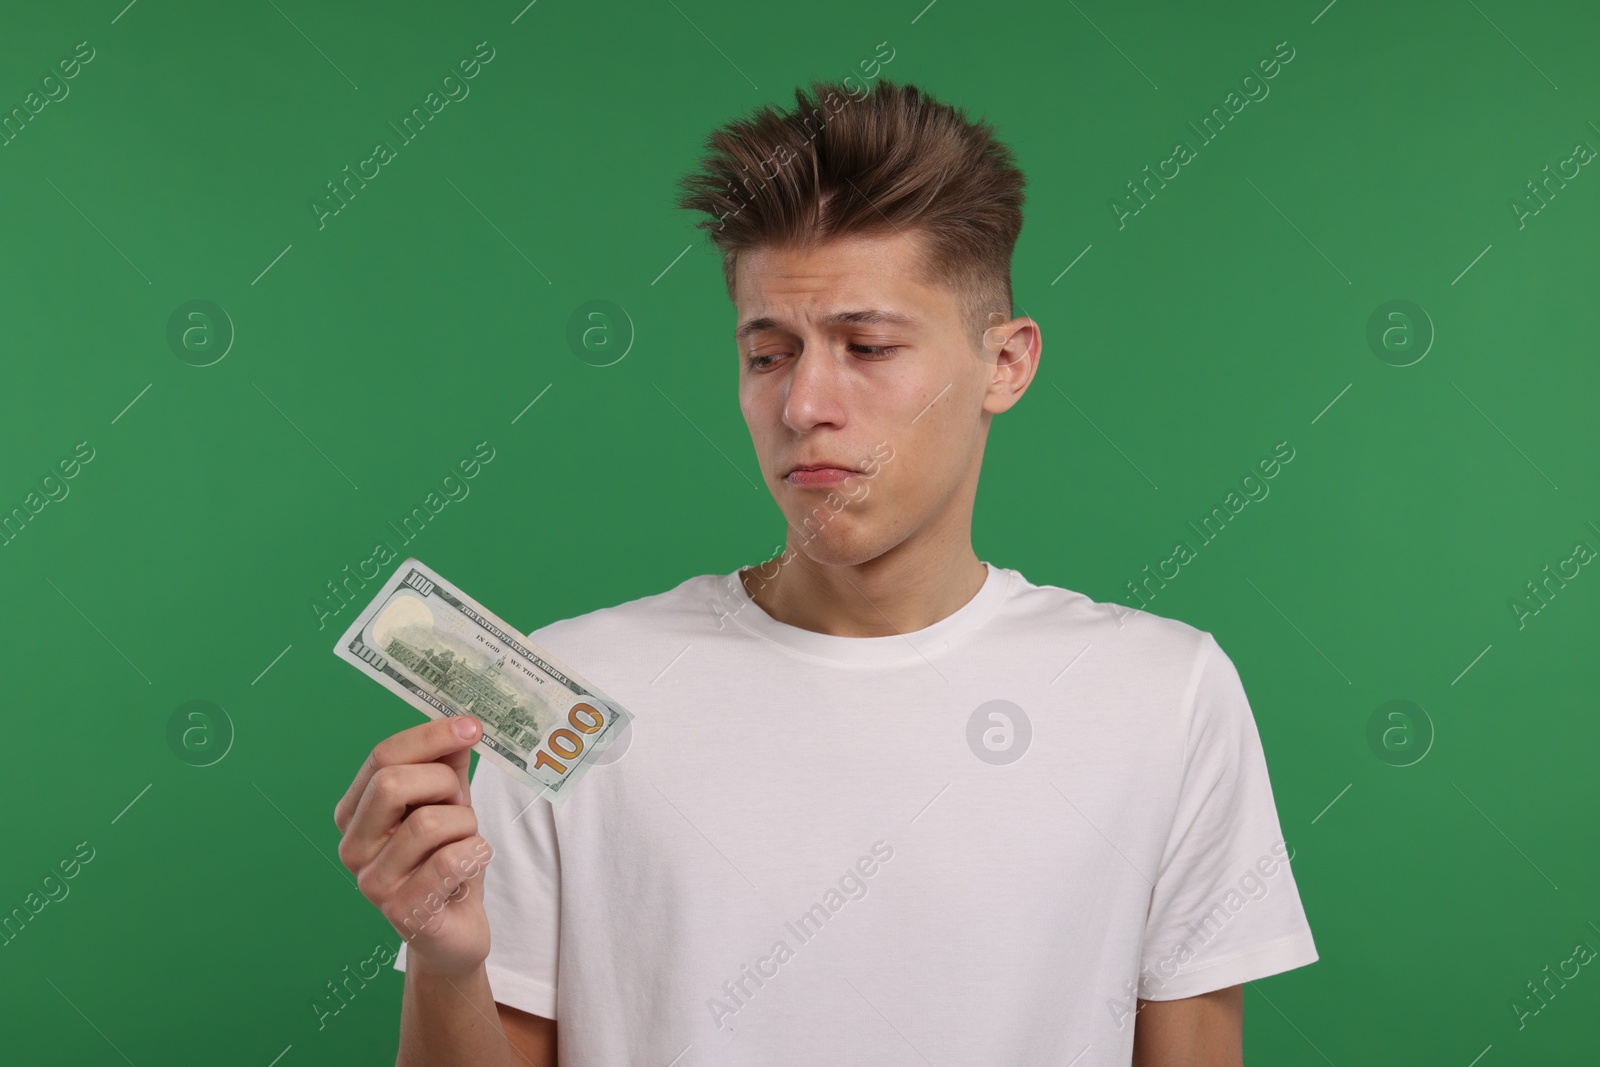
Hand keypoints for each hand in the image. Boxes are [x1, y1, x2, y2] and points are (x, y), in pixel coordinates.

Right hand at [334, 715, 493, 978]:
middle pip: (392, 783)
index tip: (472, 726)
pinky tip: (471, 867)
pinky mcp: (401, 913)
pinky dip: (474, 854)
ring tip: (465, 845)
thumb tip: (461, 722)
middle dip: (444, 784)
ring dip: (466, 827)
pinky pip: (449, 861)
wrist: (456, 931)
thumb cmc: (448, 860)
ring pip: (429, 822)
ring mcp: (372, 883)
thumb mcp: (449, 803)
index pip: (383, 756)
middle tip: (461, 804)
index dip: (430, 736)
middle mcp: (353, 847)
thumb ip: (448, 763)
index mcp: (356, 813)